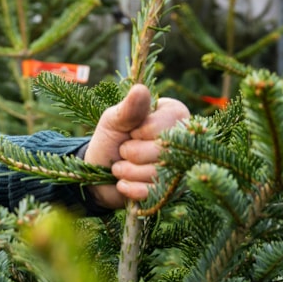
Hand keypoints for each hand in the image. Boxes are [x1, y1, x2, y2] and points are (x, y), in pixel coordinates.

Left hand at [83, 84, 189, 208]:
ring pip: (155, 173)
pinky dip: (129, 188)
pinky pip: (151, 192)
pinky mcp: (171, 192)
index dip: (140, 131)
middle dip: (131, 152)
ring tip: (120, 166)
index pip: (164, 125)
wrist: (98, 173)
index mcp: (174, 115)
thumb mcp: (114, 120)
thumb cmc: (110, 139)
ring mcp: (180, 169)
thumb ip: (129, 108)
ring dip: (127, 171)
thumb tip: (140, 89)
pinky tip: (124, 182)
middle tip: (123, 151)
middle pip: (160, 150)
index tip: (131, 131)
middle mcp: (184, 141)